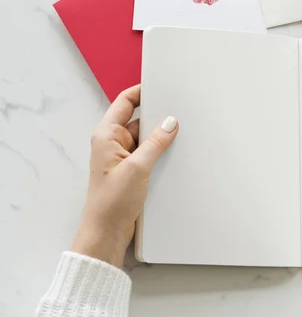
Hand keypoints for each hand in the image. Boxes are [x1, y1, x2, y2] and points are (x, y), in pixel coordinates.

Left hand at [71, 85, 178, 266]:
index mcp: (106, 134)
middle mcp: (113, 142)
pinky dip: (160, 150)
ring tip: (180, 132)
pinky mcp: (131, 169)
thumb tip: (171, 121)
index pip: (125, 101)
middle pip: (138, 118)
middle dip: (157, 115)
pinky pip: (148, 151)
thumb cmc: (112, 201)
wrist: (106, 232)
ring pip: (146, 136)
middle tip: (179, 110)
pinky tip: (174, 151)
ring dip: (160, 135)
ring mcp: (123, 156)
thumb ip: (156, 142)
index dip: (142, 91)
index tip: (162, 85)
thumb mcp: (138, 167)